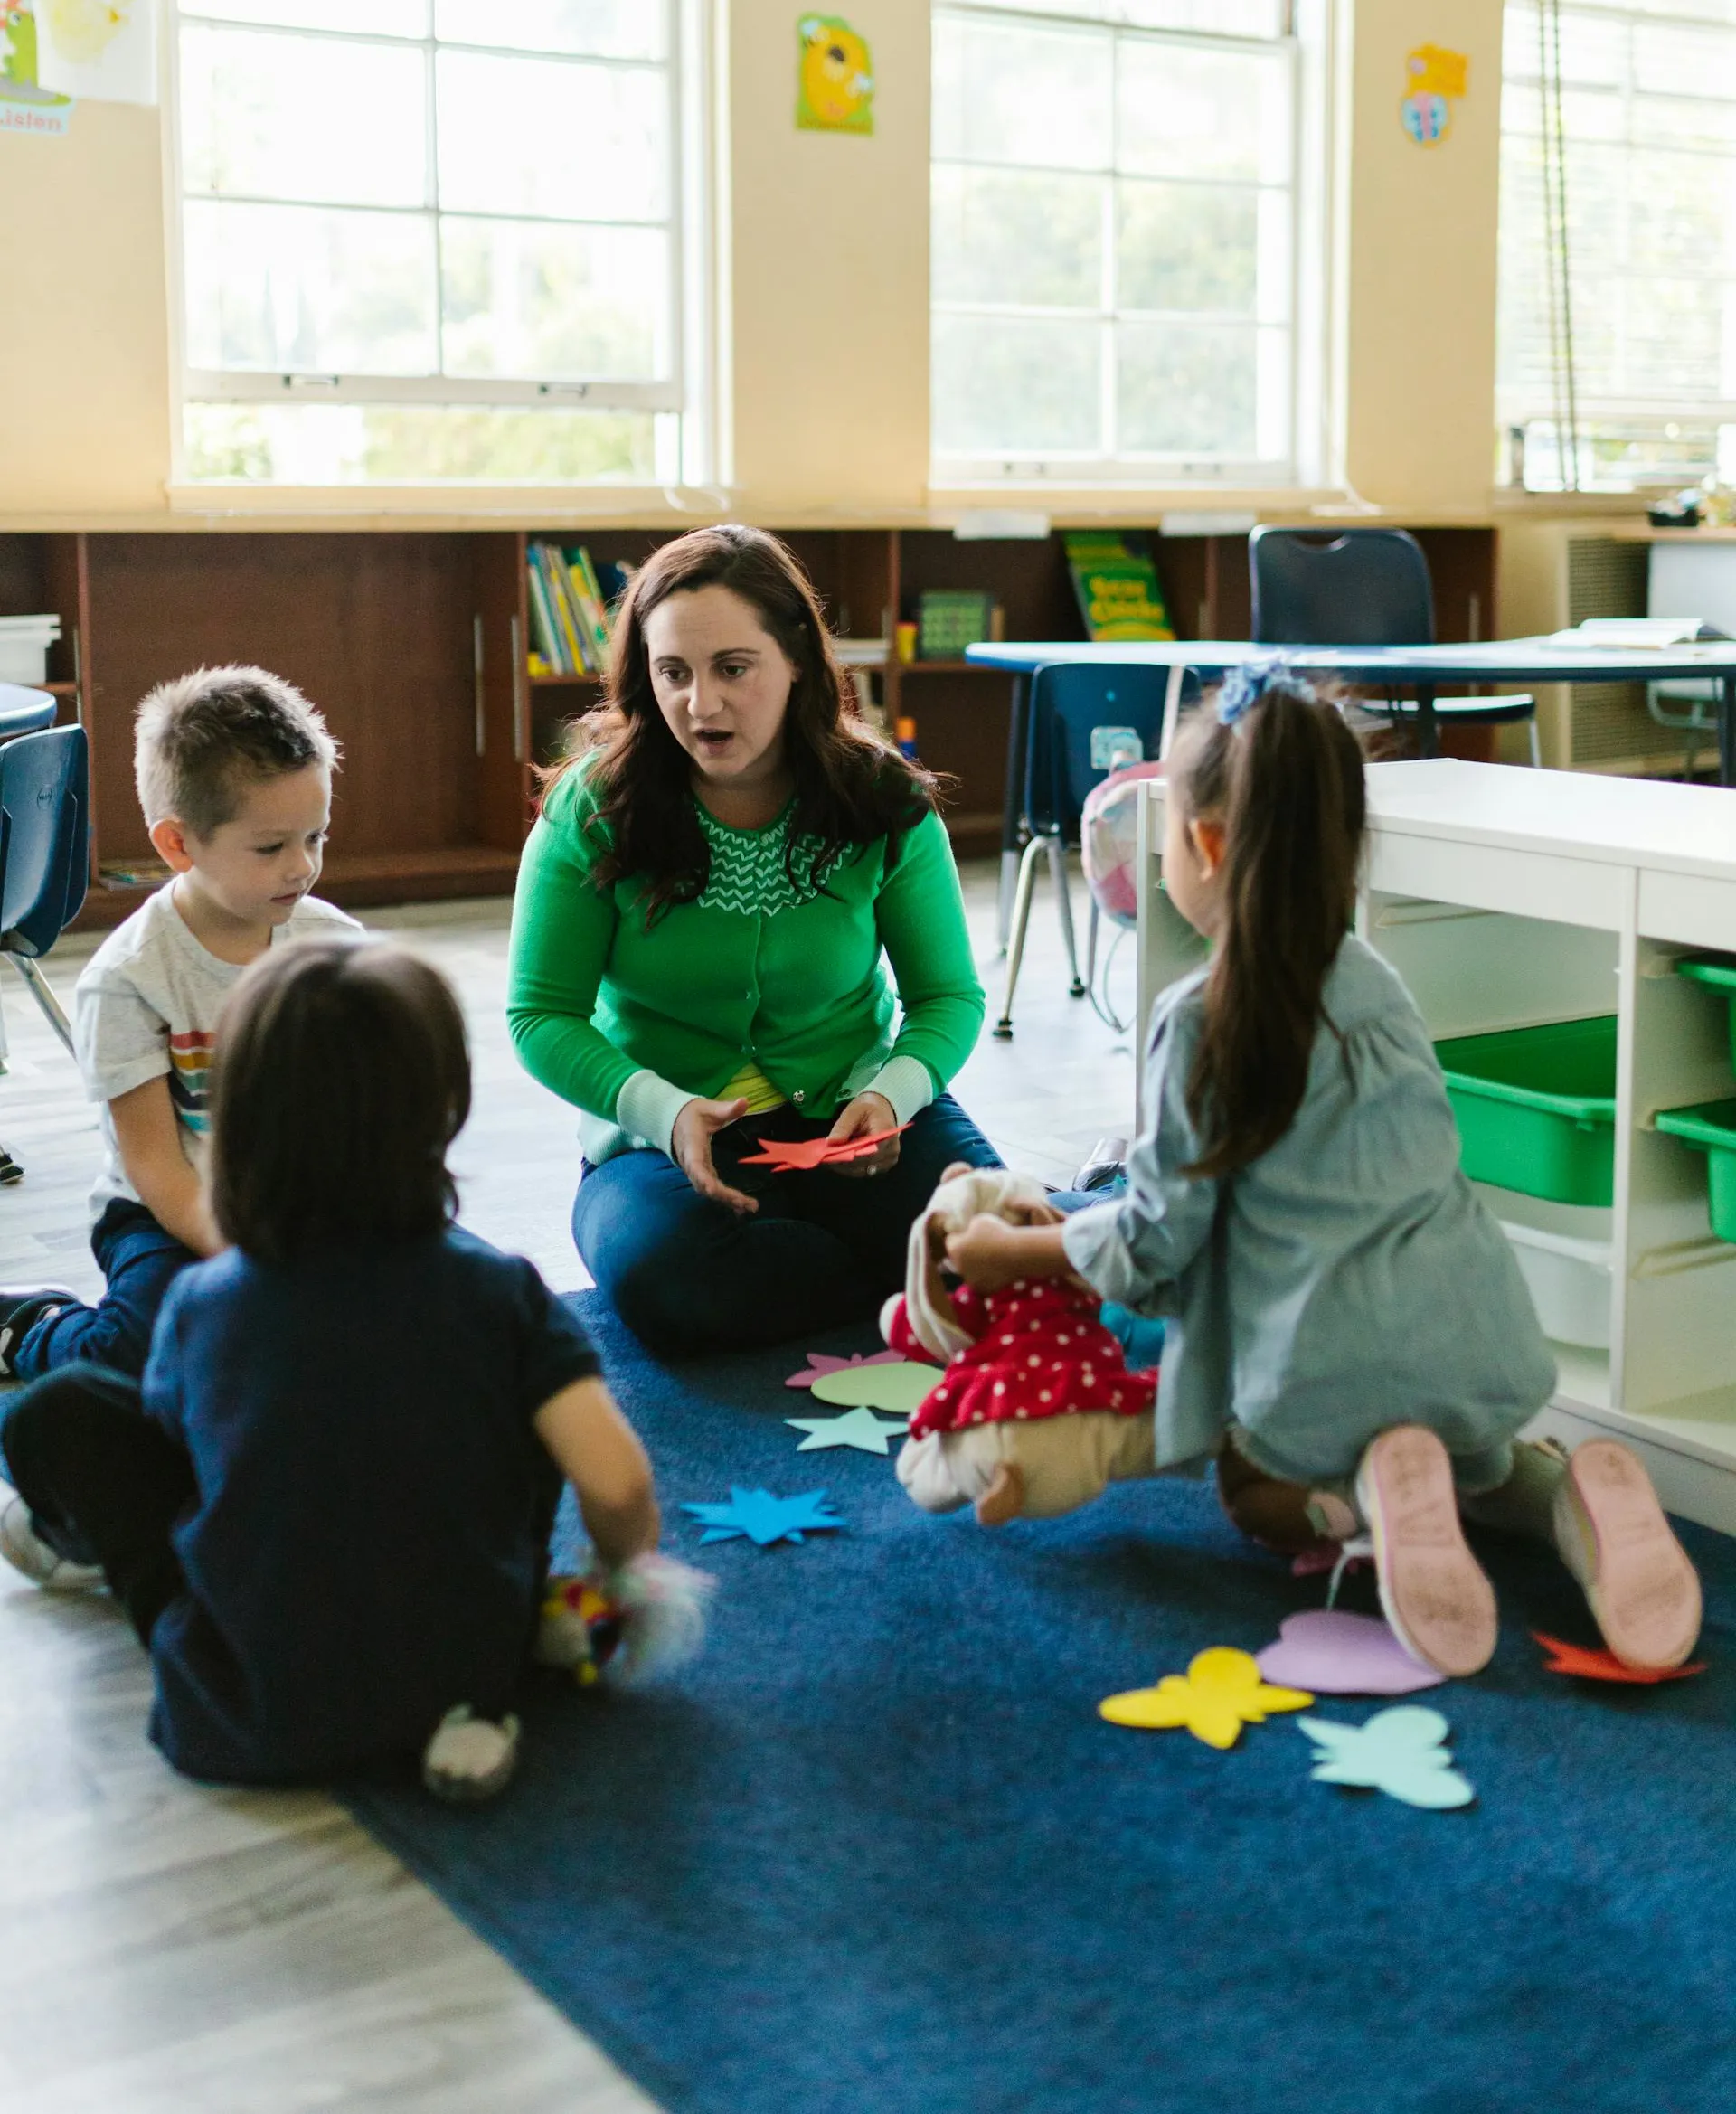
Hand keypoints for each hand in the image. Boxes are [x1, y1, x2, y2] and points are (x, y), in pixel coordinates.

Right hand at [670, 1096, 757, 1214]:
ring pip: (709, 1191)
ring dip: (727, 1200)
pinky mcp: (703, 1173)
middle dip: (725, 1196)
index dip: (704, 1180)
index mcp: (692, 1147)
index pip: (696, 1167)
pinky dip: (725, 1198)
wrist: (673, 1121)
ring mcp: (696, 1171)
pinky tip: (741, 1207)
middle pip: (705, 1185)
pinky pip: (712, 1189)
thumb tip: (745, 1102)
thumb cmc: (691, 1114)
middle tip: (748, 1205)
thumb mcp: (708, 1108)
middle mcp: (692, 1164)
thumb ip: (727, 1108)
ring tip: (749, 1208)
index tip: (715, 1190)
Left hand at [825, 1091, 900, 1178]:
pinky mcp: (883, 1165)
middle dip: (845, 1164)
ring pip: (865, 1171)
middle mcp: (891, 1150)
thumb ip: (843, 1127)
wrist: (882, 1109)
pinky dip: (851, 1168)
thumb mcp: (854, 1111)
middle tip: (826, 1161)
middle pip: (867, 1165)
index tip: (833, 1158)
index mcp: (887, 1133)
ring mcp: (888, 1159)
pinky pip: (865, 1170)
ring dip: (847, 1168)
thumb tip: (831, 1143)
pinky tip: (838, 1162)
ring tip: (829, 1162)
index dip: (852, 1159)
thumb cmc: (869, 1108)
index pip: (871, 1153)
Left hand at [944, 1213, 1028, 1291]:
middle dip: (967, 1253)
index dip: (961, 1235)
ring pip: (970, 1272)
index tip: (972, 1233)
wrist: (1019, 1254)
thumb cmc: (999, 1234)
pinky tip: (999, 1269)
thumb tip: (968, 1233)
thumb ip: (969, 1227)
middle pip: (959, 1258)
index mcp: (954, 1249)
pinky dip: (989, 1278)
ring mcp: (972, 1281)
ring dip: (977, 1266)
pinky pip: (983, 1283)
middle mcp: (959, 1267)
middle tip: (984, 1246)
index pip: (951, 1241)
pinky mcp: (984, 1290)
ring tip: (993, 1258)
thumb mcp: (980, 1221)